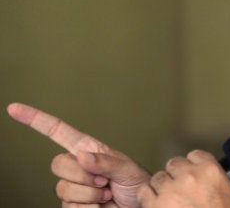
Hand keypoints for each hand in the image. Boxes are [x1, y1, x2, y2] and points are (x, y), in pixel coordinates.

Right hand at [7, 102, 149, 207]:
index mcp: (88, 149)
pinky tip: (101, 205)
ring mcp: (72, 187)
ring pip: (63, 188)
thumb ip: (106, 162)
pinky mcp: (72, 205)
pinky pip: (70, 207)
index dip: (36, 120)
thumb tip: (82, 156)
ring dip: (90, 194)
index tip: (14, 108)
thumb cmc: (136, 184)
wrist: (137, 206)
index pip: (58, 132)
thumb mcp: (127, 168)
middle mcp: (76, 166)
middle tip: (105, 180)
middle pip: (57, 164)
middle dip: (83, 175)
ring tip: (106, 193)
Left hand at [137, 150, 229, 207]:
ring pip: (158, 178)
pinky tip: (157, 206)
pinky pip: (145, 192)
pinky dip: (149, 199)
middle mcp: (190, 177)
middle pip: (174, 164)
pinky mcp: (155, 206)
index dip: (194, 166)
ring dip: (162, 188)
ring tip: (169, 200)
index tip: (194, 174)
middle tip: (181, 190)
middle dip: (176, 176)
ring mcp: (171, 191)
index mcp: (212, 173)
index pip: (196, 155)